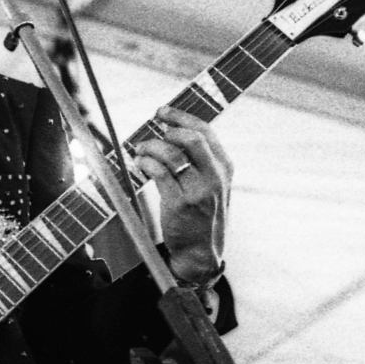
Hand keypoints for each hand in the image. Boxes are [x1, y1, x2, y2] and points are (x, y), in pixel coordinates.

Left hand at [127, 106, 230, 283]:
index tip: (162, 112)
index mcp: (224, 167)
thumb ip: (201, 160)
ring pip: (172, 154)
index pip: (205, 131)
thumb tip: (171, 130)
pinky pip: (159, 173)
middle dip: (167, 129)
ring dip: (150, 147)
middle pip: (191, 138)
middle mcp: (215, 177)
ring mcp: (198, 191)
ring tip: (140, 150)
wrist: (201, 251)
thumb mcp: (213, 185)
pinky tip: (140, 164)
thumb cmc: (202, 214)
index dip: (181, 117)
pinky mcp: (179, 204)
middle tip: (152, 131)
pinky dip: (146, 163)